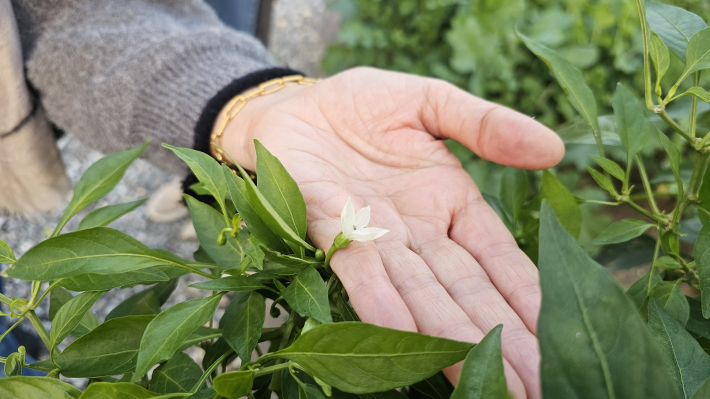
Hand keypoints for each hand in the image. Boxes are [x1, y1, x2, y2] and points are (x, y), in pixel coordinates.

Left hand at [219, 67, 563, 397]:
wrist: (292, 105)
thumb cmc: (362, 106)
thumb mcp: (431, 102)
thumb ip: (485, 124)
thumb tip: (556, 149)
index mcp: (452, 206)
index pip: (500, 263)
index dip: (528, 302)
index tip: (557, 342)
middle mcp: (418, 233)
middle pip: (466, 294)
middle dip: (500, 342)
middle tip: (533, 388)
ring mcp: (375, 235)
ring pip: (418, 293)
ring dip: (447, 336)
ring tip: (479, 378)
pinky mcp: (328, 225)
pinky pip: (357, 266)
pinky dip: (378, 298)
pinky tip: (400, 329)